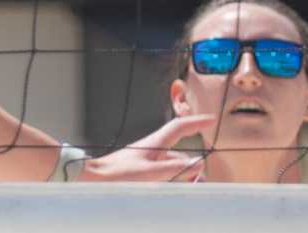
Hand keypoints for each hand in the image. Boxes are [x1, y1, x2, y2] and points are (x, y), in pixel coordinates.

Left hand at [75, 114, 216, 183]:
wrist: (97, 177)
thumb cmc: (119, 173)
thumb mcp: (150, 172)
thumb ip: (175, 169)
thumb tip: (198, 163)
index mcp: (155, 143)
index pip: (179, 127)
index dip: (196, 122)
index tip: (210, 119)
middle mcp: (153, 148)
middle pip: (180, 153)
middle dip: (193, 165)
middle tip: (200, 180)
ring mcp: (148, 158)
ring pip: (173, 165)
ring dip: (183, 175)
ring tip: (189, 187)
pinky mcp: (143, 169)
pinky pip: (164, 172)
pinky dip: (173, 179)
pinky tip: (173, 188)